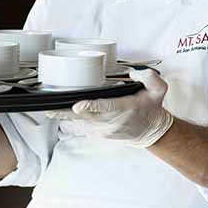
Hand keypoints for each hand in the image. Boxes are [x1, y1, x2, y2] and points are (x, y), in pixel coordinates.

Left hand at [47, 69, 172, 147]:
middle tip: (49, 106)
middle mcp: (112, 122)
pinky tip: (59, 114)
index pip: (106, 107)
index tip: (79, 105)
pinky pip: (80, 126)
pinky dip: (70, 120)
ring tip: (48, 110)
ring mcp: (103, 130)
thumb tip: (134, 73)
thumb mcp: (158, 89)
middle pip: (85, 116)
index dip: (90, 107)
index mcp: (125, 109)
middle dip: (67, 111)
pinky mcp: (97, 134)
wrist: (150, 131)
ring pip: (80, 122)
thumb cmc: (151, 108)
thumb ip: (149, 77)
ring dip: (64, 116)